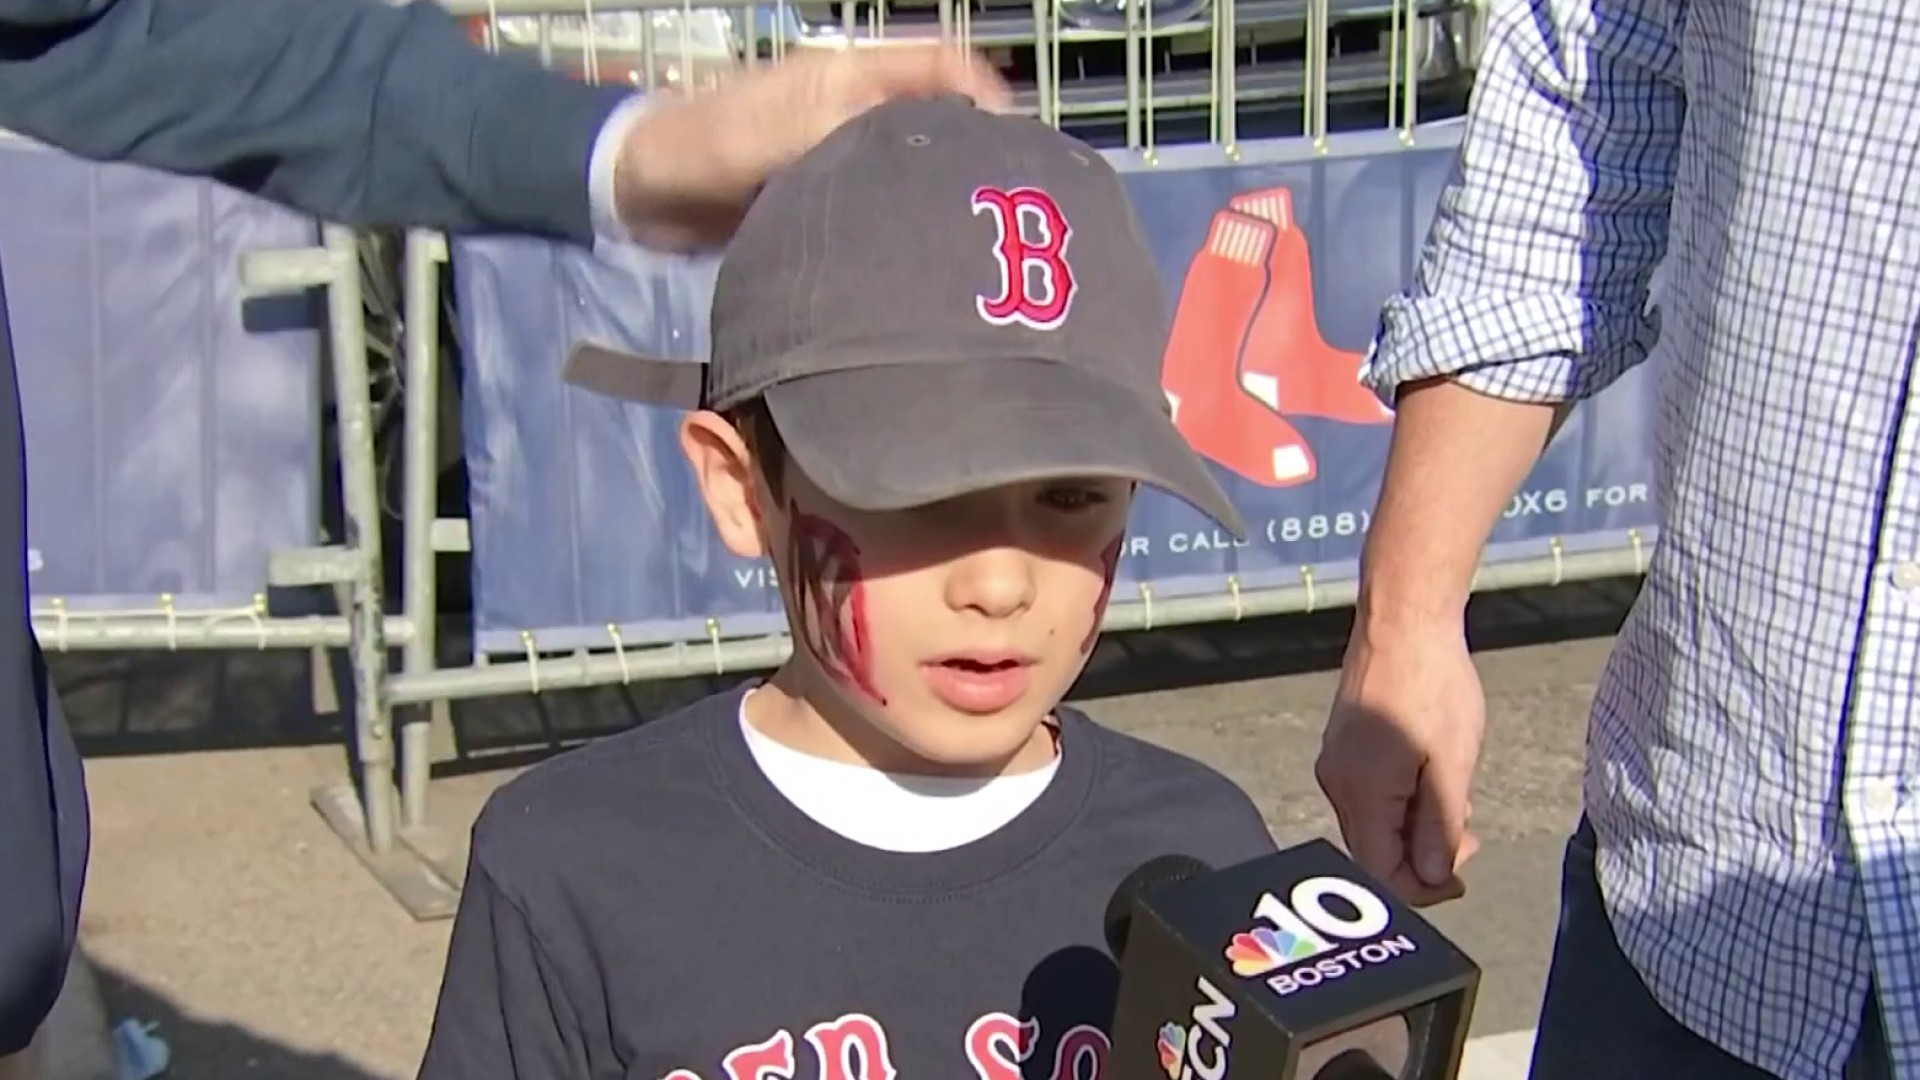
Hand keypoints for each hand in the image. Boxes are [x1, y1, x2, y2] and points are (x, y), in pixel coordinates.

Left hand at [612, 45, 1011, 251]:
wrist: (642, 191)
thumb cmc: (710, 146)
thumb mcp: (790, 132)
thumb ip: (859, 131)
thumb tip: (936, 143)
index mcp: (850, 73)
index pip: (942, 63)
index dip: (985, 95)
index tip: (1015, 150)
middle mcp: (853, 105)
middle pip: (936, 114)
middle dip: (972, 150)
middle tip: (1004, 208)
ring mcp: (837, 149)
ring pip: (908, 162)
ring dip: (937, 190)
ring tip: (971, 238)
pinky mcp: (821, 192)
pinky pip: (876, 201)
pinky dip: (900, 220)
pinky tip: (918, 257)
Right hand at [1315, 618, 1484, 906]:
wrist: (1403, 621)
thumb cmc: (1432, 682)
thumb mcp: (1452, 764)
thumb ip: (1439, 828)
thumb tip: (1433, 877)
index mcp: (1363, 793)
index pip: (1382, 874)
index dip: (1424, 890)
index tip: (1460, 879)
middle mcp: (1337, 784)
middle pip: (1373, 853)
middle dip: (1422, 859)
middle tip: (1468, 838)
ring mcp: (1335, 763)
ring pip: (1372, 825)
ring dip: (1414, 829)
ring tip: (1455, 800)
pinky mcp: (1342, 747)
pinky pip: (1368, 797)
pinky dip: (1401, 804)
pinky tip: (1431, 779)